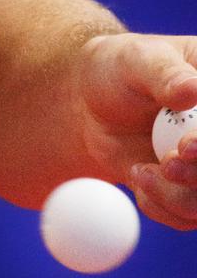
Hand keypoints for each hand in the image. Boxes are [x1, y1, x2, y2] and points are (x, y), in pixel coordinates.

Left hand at [74, 33, 196, 228]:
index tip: (186, 145)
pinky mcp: (187, 190)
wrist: (90, 101)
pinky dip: (160, 206)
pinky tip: (136, 176)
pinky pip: (185, 217)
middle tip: (168, 164)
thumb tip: (193, 91)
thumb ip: (166, 75)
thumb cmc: (119, 70)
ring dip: (178, 197)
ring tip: (141, 172)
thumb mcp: (138, 61)